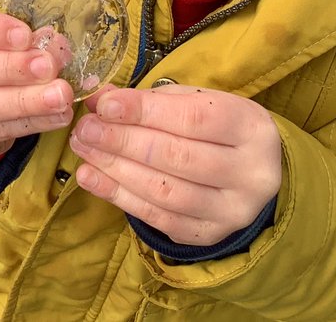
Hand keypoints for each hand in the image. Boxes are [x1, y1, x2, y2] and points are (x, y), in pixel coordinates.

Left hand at [70, 84, 281, 245]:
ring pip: (165, 191)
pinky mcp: (209, 234)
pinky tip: (91, 178)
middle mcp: (251, 173)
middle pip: (178, 157)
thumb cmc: (214, 129)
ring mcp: (233, 210)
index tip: (105, 106)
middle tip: (86, 129)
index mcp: (251, 129)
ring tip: (83, 149)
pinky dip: (118, 196)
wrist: (248, 173)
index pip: (194, 119)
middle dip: (122, 141)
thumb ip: (148, 100)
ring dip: (115, 169)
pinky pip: (158, 218)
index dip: (145, 112)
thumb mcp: (191, 102)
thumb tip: (99, 100)